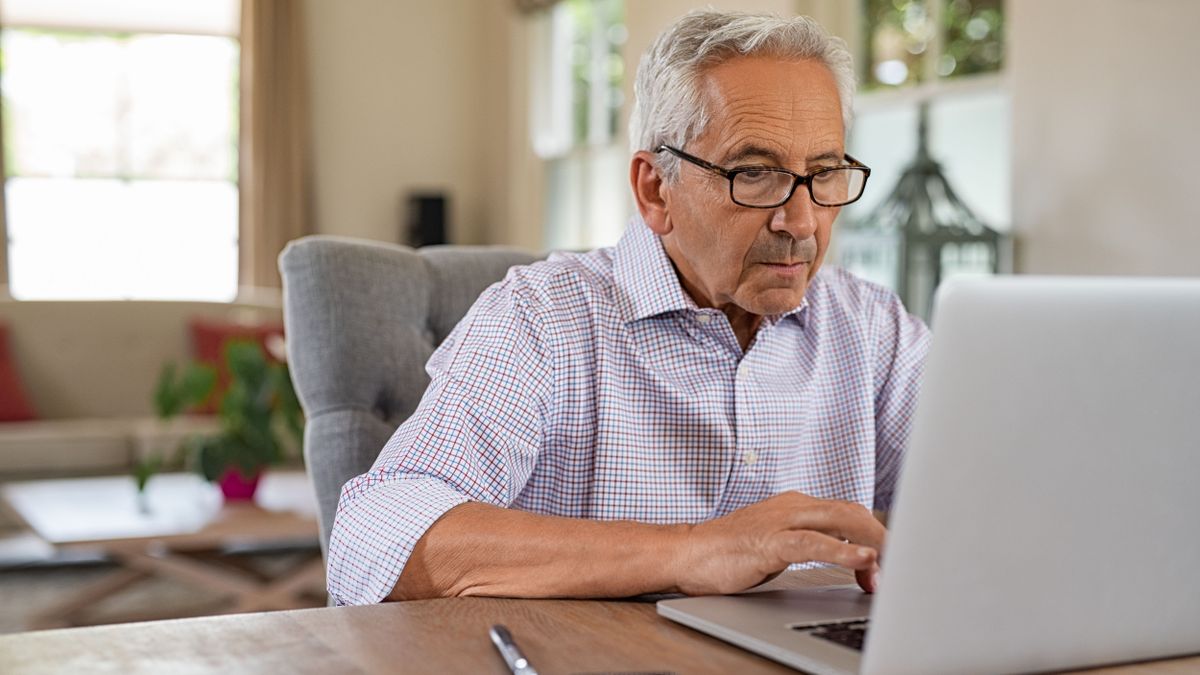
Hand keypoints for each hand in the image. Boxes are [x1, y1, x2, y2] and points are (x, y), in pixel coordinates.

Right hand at [673, 491, 884, 595]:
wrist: (685, 553)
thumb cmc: (729, 553)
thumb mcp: (778, 544)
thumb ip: (811, 545)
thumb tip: (851, 562)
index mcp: (796, 505)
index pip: (850, 512)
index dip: (876, 535)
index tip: (891, 562)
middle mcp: (792, 506)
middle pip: (853, 512)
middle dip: (883, 538)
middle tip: (901, 566)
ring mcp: (780, 521)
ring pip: (841, 521)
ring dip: (873, 543)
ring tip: (893, 565)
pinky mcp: (768, 542)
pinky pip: (813, 543)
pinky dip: (843, 551)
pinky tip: (863, 561)